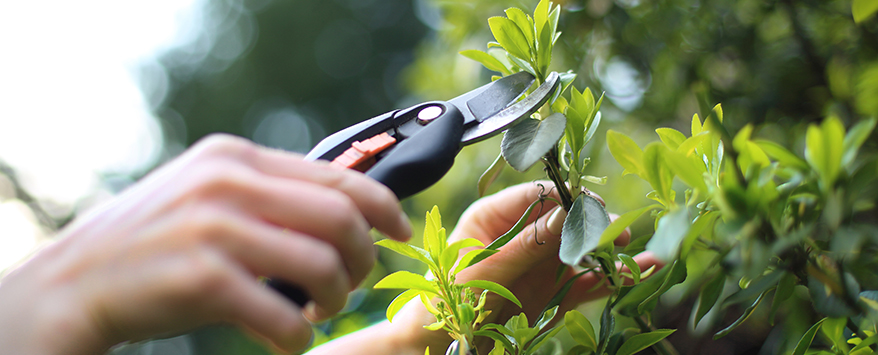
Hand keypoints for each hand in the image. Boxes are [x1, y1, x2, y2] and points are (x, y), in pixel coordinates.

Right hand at [0, 134, 410, 354]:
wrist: (72, 285)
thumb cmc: (153, 246)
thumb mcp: (207, 197)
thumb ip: (265, 195)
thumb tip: (343, 211)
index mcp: (234, 157)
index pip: (338, 173)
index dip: (384, 206)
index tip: (401, 232)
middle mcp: (227, 182)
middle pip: (342, 216)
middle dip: (364, 257)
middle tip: (352, 285)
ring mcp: (214, 227)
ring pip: (323, 263)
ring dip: (335, 298)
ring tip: (317, 311)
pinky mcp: (202, 277)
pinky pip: (284, 314)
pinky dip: (296, 335)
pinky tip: (284, 340)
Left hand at [390, 182, 661, 353]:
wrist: (434, 345)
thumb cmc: (446, 300)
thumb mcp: (487, 269)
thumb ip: (529, 244)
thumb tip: (568, 214)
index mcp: (493, 216)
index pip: (537, 195)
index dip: (569, 197)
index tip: (595, 206)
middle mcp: (519, 235)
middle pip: (566, 223)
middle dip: (596, 228)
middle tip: (621, 235)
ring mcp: (537, 263)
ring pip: (580, 253)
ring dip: (609, 256)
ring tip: (643, 260)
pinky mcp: (548, 291)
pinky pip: (581, 282)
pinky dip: (606, 280)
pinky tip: (634, 276)